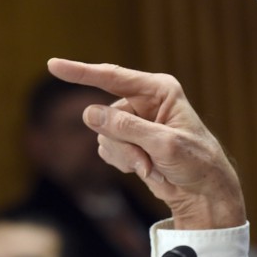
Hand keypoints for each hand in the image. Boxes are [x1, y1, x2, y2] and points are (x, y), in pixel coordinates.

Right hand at [46, 58, 245, 229]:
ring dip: (124, 157)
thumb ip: (127, 128)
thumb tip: (89, 112)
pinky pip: (107, 149)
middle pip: (104, 115)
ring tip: (152, 167)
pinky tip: (148, 170)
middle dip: (121, 143)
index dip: (81, 72)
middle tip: (146, 161)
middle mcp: (145, 101)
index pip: (113, 77)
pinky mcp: (130, 140)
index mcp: (159, 90)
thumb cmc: (196, 162)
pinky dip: (124, 163)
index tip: (52, 65)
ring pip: (103, 135)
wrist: (204, 191)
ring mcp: (135, 121)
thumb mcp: (164, 144)